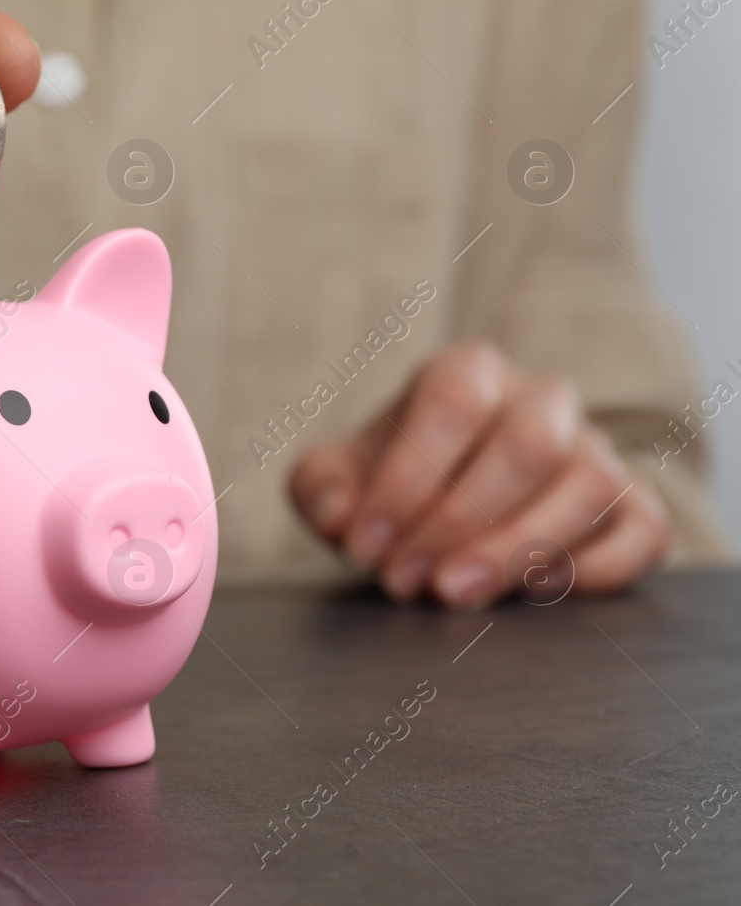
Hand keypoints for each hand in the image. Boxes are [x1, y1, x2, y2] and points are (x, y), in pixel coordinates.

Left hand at [288, 341, 670, 608]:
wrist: (443, 507)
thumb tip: (341, 515)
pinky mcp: (631, 506)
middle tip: (404, 580)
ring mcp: (594, 450)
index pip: (452, 404)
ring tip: (453, 594)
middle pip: (527, 443)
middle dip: (460, 520)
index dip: (406, 478)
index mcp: (467, 371)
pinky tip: (533, 592)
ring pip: (589, 484)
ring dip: (519, 548)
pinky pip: (643, 531)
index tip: (364, 544)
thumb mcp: (334, 480)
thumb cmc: (388, 485)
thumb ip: (320, 489)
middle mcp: (541, 399)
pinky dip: (596, 567)